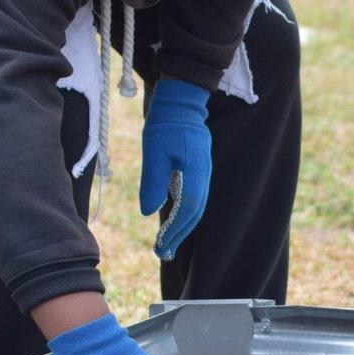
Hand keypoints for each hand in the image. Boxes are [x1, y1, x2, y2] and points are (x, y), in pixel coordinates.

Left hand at [139, 77, 211, 259]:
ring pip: (196, 207)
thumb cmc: (164, 124)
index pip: (187, 210)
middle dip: (179, 235)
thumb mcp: (153, 152)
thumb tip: (149, 211)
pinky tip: (173, 220)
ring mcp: (204, 173)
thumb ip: (153, 182)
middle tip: (163, 253)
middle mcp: (204, 176)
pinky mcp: (199, 169)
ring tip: (168, 243)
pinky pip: (195, 197)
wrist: (181, 102)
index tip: (161, 246)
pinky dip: (185, 213)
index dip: (175, 231)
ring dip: (183, 227)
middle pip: (195, 213)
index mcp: (195, 173)